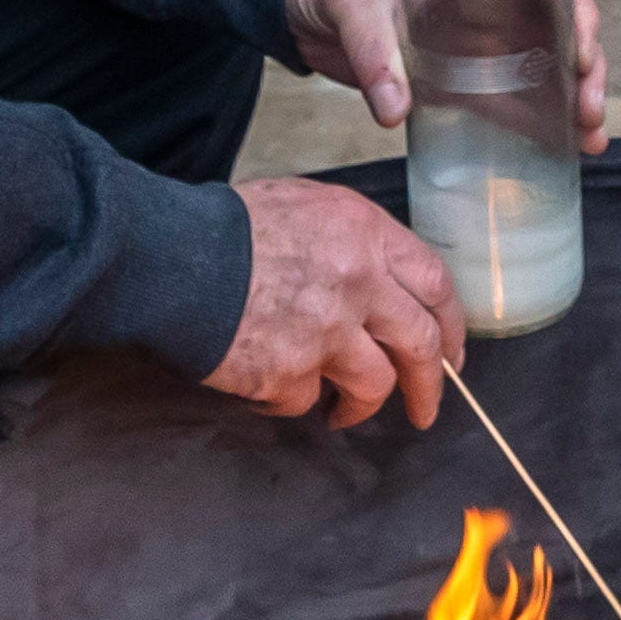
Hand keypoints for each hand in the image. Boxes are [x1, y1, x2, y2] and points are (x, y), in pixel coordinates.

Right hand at [214, 176, 454, 426]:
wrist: (169, 257)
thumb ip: (351, 244)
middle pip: (421, 345)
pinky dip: (291, 400)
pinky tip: (269, 386)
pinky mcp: (290, 372)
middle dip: (430, 386)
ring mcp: (327, 331)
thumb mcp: (304, 206)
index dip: (451, 325)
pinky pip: (304, 400)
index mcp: (365, 234)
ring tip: (341, 412)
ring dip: (361, 407)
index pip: (435, 284)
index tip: (451, 354)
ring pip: (374, 385)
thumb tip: (378, 286)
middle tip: (425, 410)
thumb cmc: (227, 227)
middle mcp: (359, 282)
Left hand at [282, 0, 611, 154]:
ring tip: (587, 139)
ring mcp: (475, 35)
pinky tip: (559, 147)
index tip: (582, 54)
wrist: (293, 3)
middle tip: (588, 111)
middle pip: (557, 24)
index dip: (576, 10)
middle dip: (584, 68)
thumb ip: (371, 51)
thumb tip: (393, 108)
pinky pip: (507, 95)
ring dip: (570, 100)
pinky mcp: (457, 73)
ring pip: (542, 63)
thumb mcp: (348, 2)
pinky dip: (535, 120)